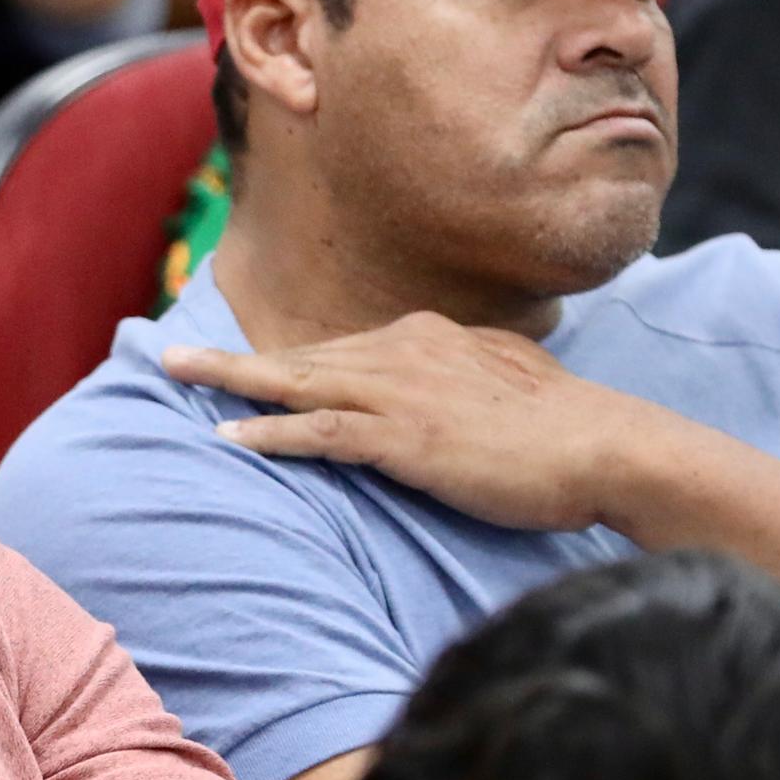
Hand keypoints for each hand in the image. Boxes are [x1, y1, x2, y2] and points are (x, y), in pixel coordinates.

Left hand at [161, 315, 675, 532]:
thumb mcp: (512, 375)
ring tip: (177, 376)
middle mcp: (405, 351)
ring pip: (296, 380)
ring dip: (231, 380)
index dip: (288, 355)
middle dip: (235, 357)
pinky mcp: (403, 437)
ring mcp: (400, 392)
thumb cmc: (568, 424)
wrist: (606, 445)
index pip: (342, 346)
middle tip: (174, 355)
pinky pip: (319, 431)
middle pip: (303, 353)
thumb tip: (466, 370)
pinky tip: (228, 439)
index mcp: (428, 335)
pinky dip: (270, 433)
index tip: (244, 361)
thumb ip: (474, 366)